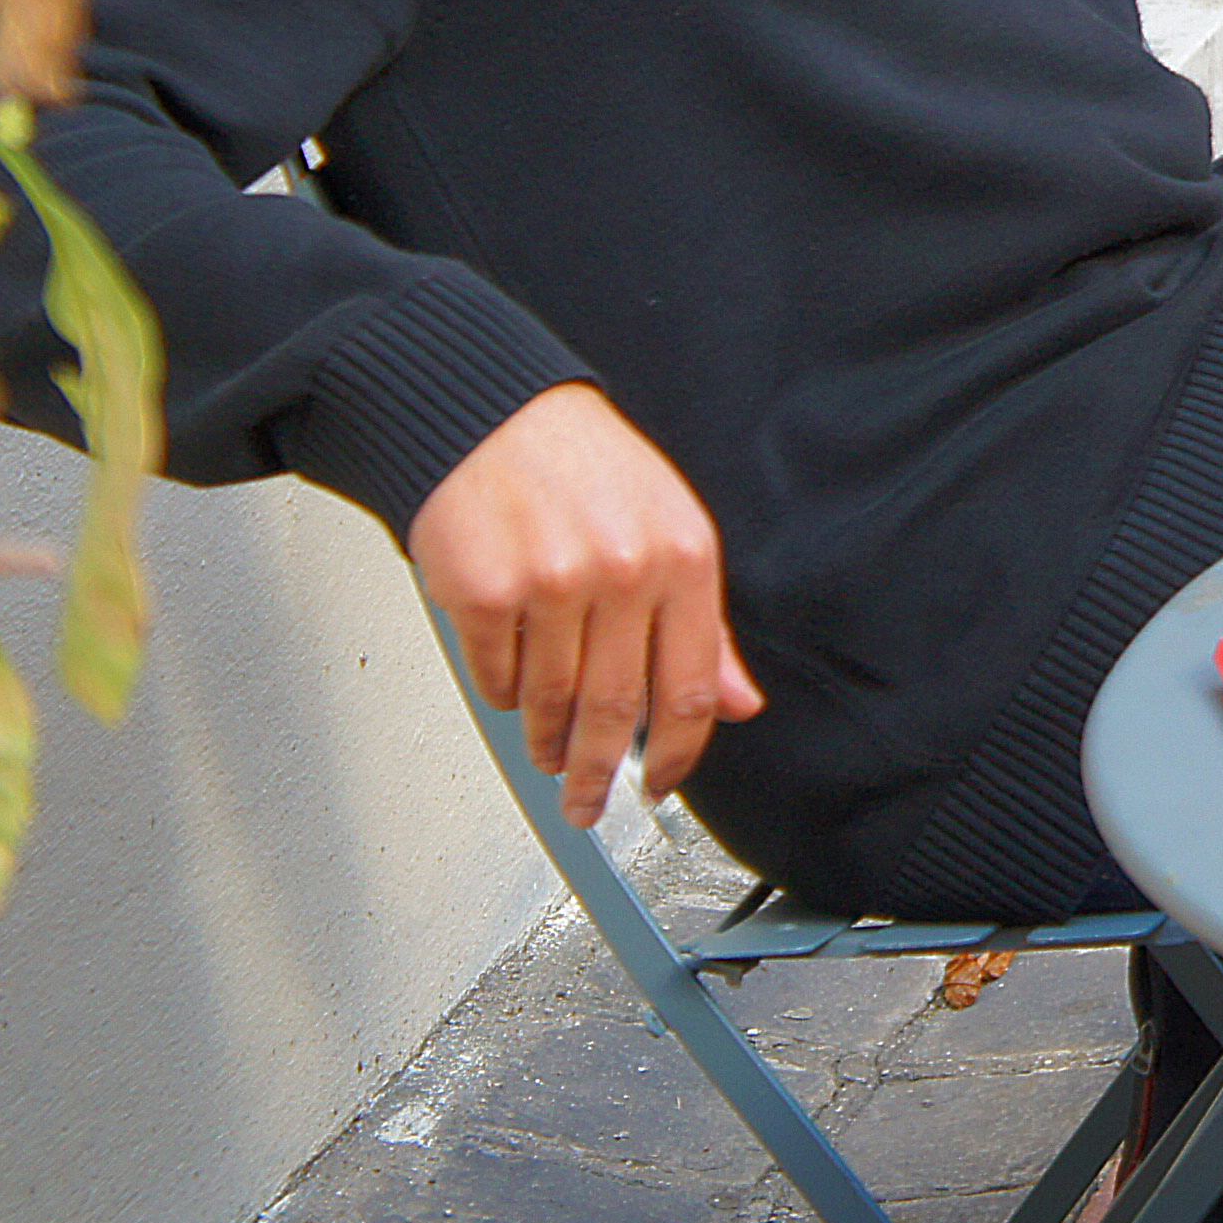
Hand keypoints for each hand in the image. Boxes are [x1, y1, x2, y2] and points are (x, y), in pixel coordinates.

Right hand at [411, 383, 761, 828]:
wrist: (494, 418)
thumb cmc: (586, 470)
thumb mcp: (671, 529)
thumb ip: (705, 625)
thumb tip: (739, 702)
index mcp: (683, 558)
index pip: (691, 685)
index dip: (679, 753)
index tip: (660, 785)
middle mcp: (623, 572)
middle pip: (617, 710)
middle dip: (601, 774)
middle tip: (589, 805)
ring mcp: (551, 584)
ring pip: (553, 704)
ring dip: (549, 743)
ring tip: (550, 754)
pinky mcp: (484, 593)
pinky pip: (499, 679)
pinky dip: (506, 696)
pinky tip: (514, 689)